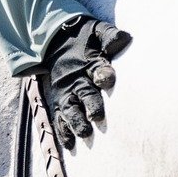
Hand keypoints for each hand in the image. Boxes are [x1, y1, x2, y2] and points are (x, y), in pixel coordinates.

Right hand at [40, 16, 132, 148]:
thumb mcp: (97, 31)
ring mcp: (65, 92)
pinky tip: (70, 145)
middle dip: (90, 104)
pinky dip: (63, 132)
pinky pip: (59, 119)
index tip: (107, 79)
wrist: (53, 41)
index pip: (98, 67)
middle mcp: (75, 79)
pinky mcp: (58, 102)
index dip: (103, 73)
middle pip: (84, 92)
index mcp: (88, 62)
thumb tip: (124, 38)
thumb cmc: (83, 39)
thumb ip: (110, 36)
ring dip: (76, 122)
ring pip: (70, 109)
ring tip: (84, 133)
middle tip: (97, 116)